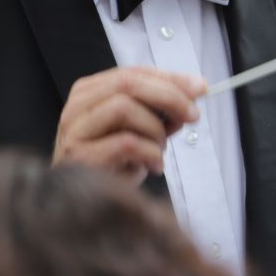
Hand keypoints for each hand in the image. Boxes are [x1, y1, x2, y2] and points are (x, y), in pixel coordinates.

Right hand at [52, 67, 203, 185]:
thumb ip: (160, 111)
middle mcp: (77, 106)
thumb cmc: (114, 163)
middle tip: (193, 114)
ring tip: (160, 150)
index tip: (200, 88)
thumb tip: (193, 95)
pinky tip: (154, 166)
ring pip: (124, 108)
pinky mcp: (80, 157)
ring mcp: (75, 131)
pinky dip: (150, 153)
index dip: (170, 78)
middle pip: (128, 84)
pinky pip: (126, 143)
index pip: (134, 72)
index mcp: (90, 91)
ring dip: (155, 129)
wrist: (87, 203)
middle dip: (169, 96)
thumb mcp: (140, 130)